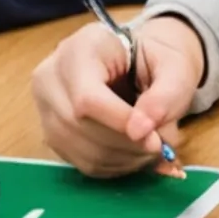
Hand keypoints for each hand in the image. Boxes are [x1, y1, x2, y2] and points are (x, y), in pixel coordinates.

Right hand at [32, 12, 201, 176]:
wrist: (136, 63)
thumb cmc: (154, 60)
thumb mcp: (174, 67)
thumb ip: (166, 95)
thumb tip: (141, 131)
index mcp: (78, 50)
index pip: (86, 97)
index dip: (120, 123)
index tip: (156, 140)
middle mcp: (50, 78)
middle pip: (79, 125)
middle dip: (127, 145)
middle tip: (161, 147)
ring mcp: (45, 108)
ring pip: (80, 149)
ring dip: (124, 159)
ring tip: (151, 150)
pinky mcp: (51, 134)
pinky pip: (81, 162)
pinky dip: (114, 167)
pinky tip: (133, 154)